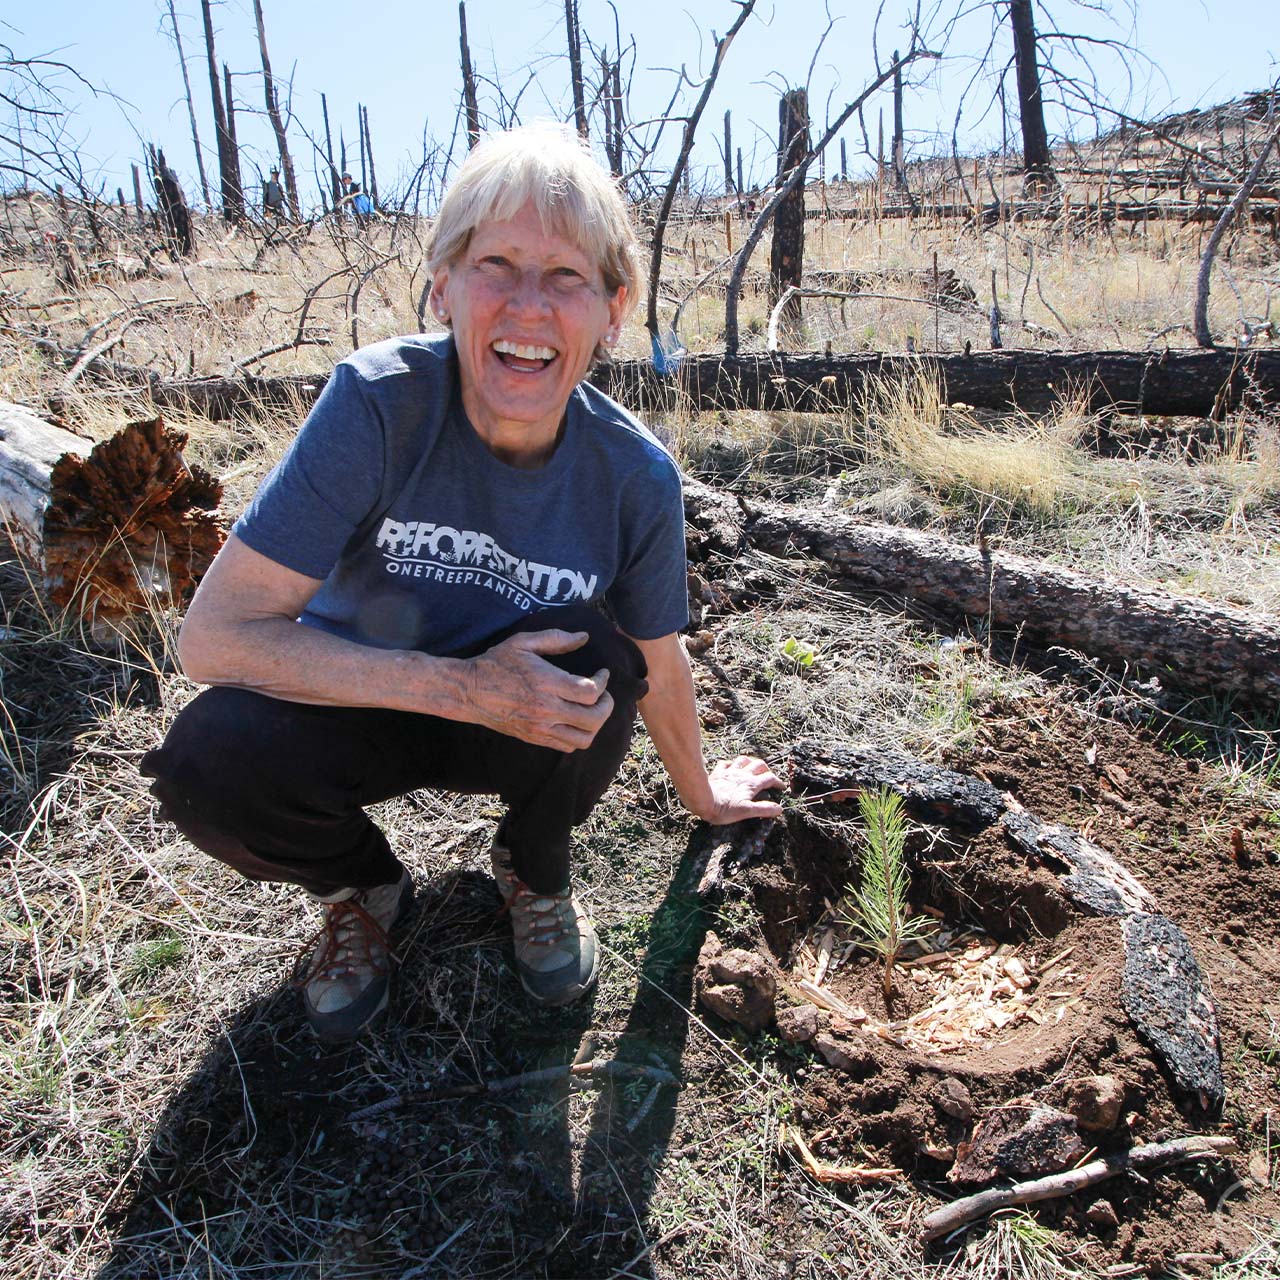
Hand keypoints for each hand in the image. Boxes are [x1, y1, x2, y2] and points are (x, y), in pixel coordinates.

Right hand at [464, 630, 612, 750]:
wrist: (469, 692)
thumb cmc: (496, 663)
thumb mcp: (523, 642)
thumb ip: (556, 638)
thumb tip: (583, 637)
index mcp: (546, 683)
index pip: (590, 692)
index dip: (603, 683)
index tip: (602, 674)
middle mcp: (546, 709)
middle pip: (593, 718)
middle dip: (606, 706)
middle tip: (603, 694)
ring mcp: (540, 727)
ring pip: (584, 738)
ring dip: (595, 724)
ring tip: (591, 709)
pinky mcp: (534, 738)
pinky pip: (567, 746)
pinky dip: (579, 735)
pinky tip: (574, 719)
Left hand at [696, 754, 784, 824]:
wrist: (703, 801)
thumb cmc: (725, 809)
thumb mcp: (747, 812)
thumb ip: (764, 809)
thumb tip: (779, 809)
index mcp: (751, 784)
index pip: (770, 778)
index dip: (778, 782)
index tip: (781, 787)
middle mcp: (742, 775)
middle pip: (759, 764)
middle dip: (766, 769)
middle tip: (767, 776)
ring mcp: (730, 772)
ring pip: (743, 760)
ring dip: (749, 762)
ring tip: (751, 767)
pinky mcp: (718, 772)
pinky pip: (726, 763)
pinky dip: (730, 764)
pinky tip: (730, 767)